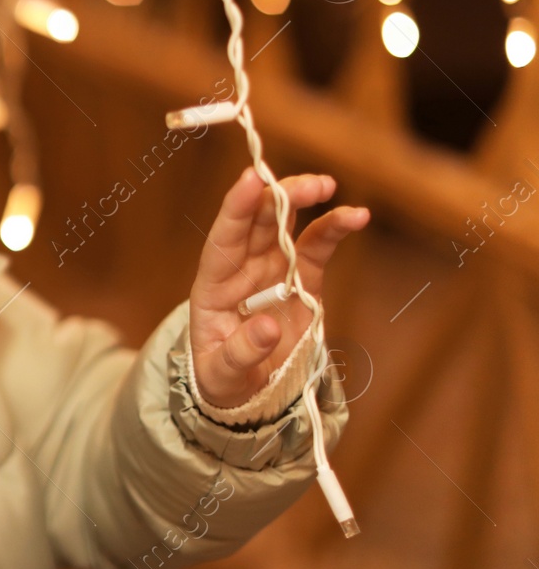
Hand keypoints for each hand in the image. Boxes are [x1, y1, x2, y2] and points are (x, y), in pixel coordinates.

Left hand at [189, 167, 370, 408]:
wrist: (244, 390)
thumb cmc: (222, 377)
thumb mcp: (223, 374)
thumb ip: (242, 353)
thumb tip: (270, 328)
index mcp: (213, 286)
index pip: (222, 239)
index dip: (235, 207)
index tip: (251, 178)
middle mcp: (241, 268)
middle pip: (256, 222)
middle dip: (278, 197)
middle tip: (308, 184)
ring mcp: (272, 270)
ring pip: (285, 224)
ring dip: (303, 199)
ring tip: (327, 185)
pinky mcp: (302, 280)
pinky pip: (317, 247)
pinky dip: (334, 228)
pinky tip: (356, 215)